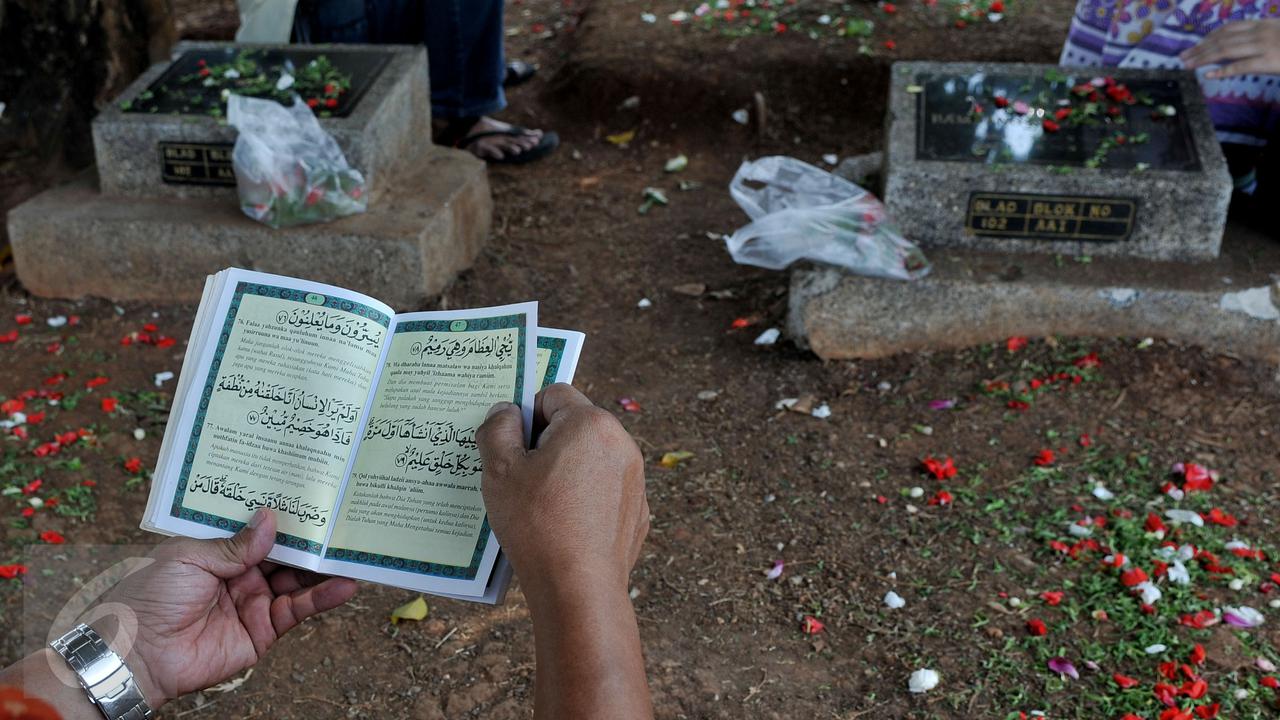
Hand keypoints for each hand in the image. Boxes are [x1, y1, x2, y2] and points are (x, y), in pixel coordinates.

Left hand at [94, 509, 356, 706]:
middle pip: (283, 552)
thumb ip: (236, 545)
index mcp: (217, 552)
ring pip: (297, 580)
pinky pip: (299, 610)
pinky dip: (323, 597)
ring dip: (323, 567)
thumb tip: (272, 519)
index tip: (308, 494)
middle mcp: (239, 574)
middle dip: (310, 538)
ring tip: (352, 550)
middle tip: (342, 518)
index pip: (255, 529)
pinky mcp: (264, 630)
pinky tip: (344, 585)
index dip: (280, 514)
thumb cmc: (152, 597)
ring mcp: (253, 601)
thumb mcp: (190, 558)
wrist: (140, 654)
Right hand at [477, 383, 648, 596]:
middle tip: (522, 479)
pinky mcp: (638, 510)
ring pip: (590, 458)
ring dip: (566, 471)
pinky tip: (565, 526)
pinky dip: (585, 499)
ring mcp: (635, 479)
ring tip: (541, 507)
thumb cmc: (537, 525)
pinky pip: (605, 490)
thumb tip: (505, 411)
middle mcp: (622, 443)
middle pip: (575, 425)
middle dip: (546, 444)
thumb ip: (497, 429)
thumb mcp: (500, 471)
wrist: (579, 589)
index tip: (513, 449)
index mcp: (590, 424)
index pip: (553, 394)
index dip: (526, 416)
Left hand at [1181, 20, 1279, 77]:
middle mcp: (1259, 33)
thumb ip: (1253, 38)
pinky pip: (1240, 66)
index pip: (1228, 29)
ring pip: (1226, 51)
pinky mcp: (1268, 62)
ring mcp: (1263, 46)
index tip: (1195, 46)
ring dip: (1203, 58)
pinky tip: (1207, 75)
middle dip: (1199, 48)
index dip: (1208, 37)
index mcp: (1260, 24)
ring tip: (1187, 65)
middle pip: (1222, 40)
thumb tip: (1226, 49)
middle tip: (1183, 57)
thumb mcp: (1274, 33)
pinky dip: (1222, 71)